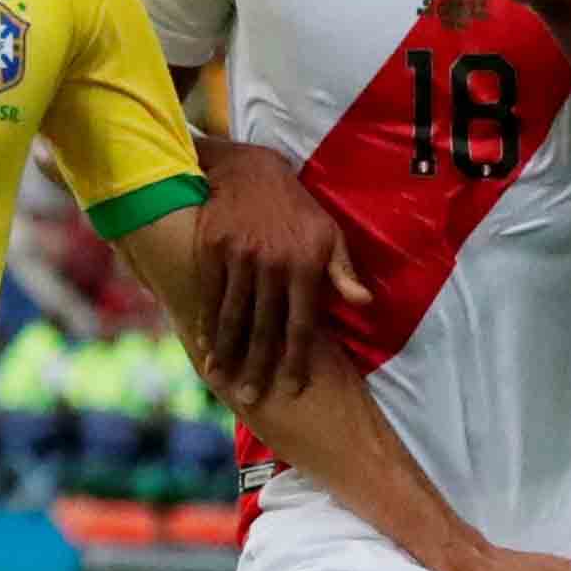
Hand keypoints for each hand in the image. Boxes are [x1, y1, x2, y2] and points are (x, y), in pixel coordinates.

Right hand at [196, 139, 367, 409]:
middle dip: (257, 368)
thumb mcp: (329, 234)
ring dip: (227, 353)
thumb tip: (364, 303)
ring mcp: (240, 256)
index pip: (301, 325)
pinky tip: (205, 346)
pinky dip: (207, 324)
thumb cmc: (297, 211)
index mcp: (305, 265)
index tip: (291, 390)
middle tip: (251, 400)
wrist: (252, 170)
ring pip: (233, 315)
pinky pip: (209, 295)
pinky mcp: (212, 248)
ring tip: (222, 380)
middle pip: (264, 328)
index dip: (295, 361)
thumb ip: (344, 272)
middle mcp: (273, 263)